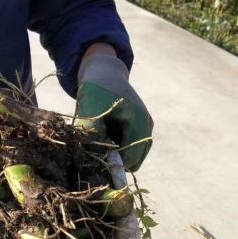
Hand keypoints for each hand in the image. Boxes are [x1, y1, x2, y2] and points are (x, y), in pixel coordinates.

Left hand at [76, 53, 152, 171]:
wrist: (104, 73)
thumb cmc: (96, 90)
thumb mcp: (90, 107)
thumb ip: (92, 130)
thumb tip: (96, 153)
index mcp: (139, 121)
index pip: (132, 158)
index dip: (114, 165)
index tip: (96, 161)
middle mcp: (147, 126)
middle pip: (135, 160)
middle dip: (116, 162)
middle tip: (97, 152)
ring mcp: (146, 128)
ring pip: (133, 156)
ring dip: (117, 156)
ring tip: (101, 141)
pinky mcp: (141, 129)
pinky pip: (131, 149)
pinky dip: (118, 150)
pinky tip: (106, 138)